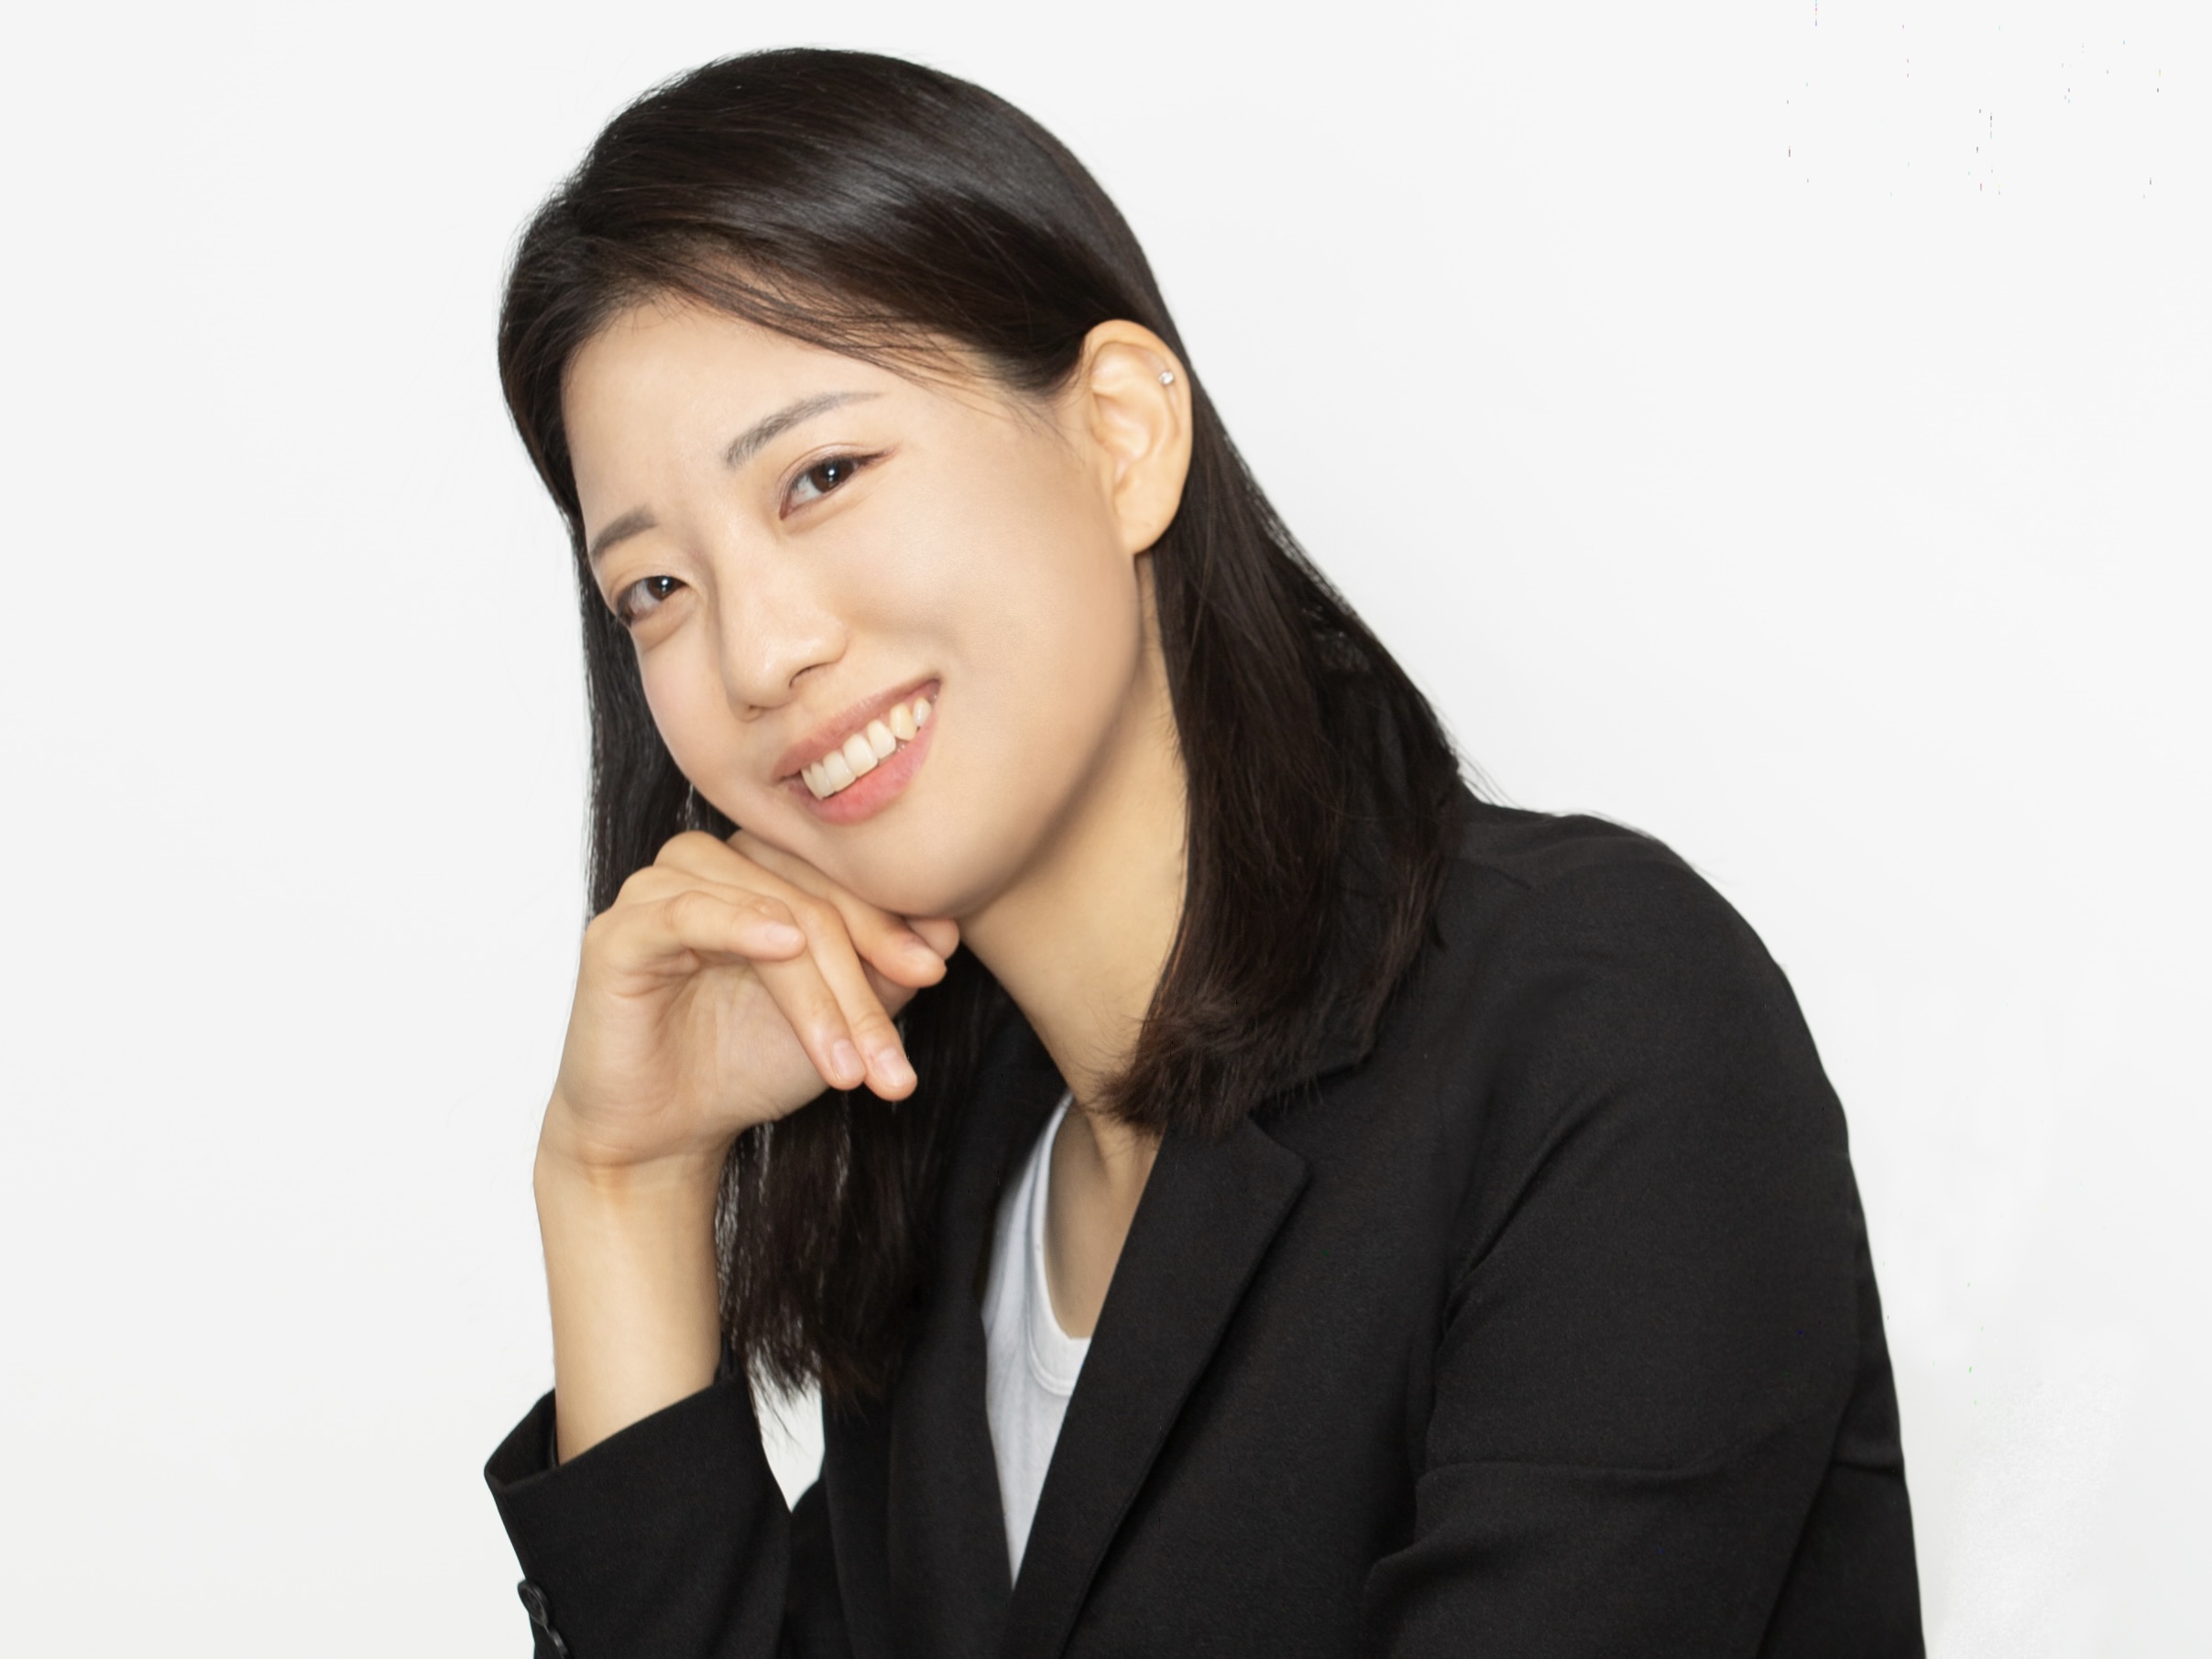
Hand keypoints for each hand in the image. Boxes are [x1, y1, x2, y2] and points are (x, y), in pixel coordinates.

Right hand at [540, 827, 959, 1181]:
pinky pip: (686, 911)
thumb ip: (885, 970)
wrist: (666, 1134)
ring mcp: (659, 889)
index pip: (838, 877)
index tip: (934, 975)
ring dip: (817, 995)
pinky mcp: (619, 931)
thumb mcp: (838, 1017)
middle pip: (810, 900)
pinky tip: (782, 948)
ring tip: (847, 1066)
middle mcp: (712, 863)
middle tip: (892, 1054)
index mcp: (762, 866)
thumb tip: (949, 927)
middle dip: (859, 983)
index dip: (889, 923)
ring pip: (767, 913)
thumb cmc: (746, 1063)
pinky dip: (739, 924)